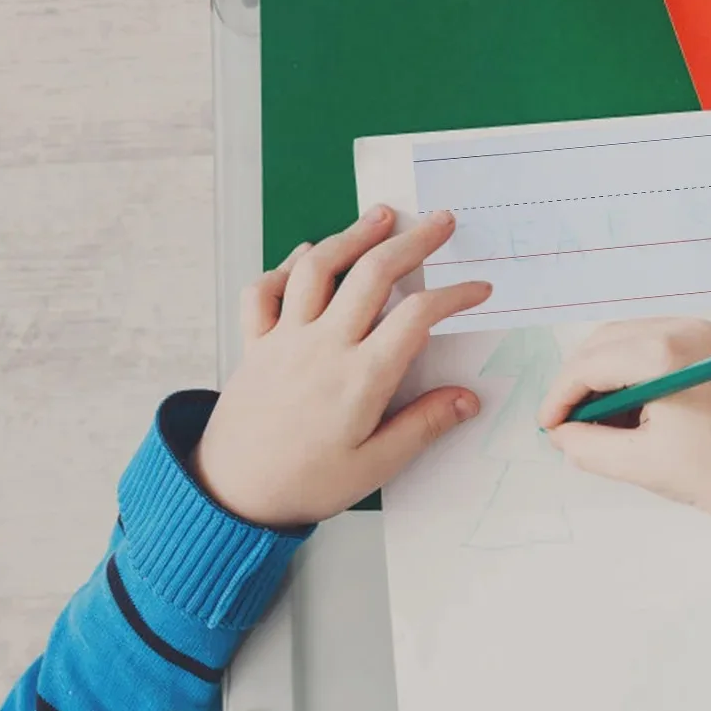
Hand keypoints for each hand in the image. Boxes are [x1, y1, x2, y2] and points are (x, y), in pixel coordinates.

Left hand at [189, 206, 491, 528]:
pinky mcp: (256, 344)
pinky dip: (285, 265)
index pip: (418, 318)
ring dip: (353, 235)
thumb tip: (467, 399)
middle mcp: (323, 346)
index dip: (454, 296)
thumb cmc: (306, 483)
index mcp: (361, 377)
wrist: (231, 493)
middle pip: (373, 274)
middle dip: (413, 242)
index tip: (479, 290)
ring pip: (319, 268)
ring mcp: (285, 339)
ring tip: (381, 216)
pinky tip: (306, 254)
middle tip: (441, 222)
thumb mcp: (376, 466)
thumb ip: (424, 426)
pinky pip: (265, 291)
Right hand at [540, 317, 710, 592]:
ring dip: (612, 372)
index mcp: (665, 353)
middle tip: (570, 421)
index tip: (549, 426)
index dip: (560, 395)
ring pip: (638, 338)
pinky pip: (669, 343)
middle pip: (610, 339)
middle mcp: (690, 329)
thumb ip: (586, 445)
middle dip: (582, 379)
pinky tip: (643, 409)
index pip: (591, 363)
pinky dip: (644, 369)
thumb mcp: (638, 463)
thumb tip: (562, 433)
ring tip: (607, 421)